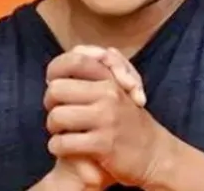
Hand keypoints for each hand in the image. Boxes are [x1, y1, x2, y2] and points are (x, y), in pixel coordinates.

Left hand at [44, 50, 175, 187]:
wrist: (154, 154)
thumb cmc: (128, 120)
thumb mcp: (118, 89)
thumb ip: (100, 68)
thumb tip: (77, 51)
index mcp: (110, 78)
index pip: (74, 60)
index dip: (55, 70)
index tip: (54, 83)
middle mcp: (109, 94)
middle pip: (57, 89)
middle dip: (49, 102)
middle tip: (55, 111)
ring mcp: (106, 119)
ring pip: (57, 116)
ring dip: (52, 127)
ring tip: (60, 132)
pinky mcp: (103, 144)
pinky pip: (63, 142)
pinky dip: (57, 147)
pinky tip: (64, 148)